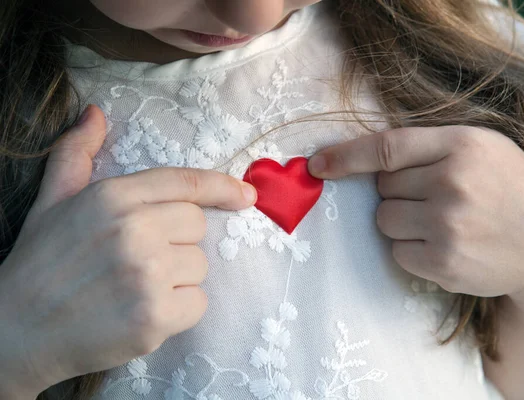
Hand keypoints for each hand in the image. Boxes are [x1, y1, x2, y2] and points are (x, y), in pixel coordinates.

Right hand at [0, 105, 256, 396]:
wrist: (15, 331)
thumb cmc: (39, 264)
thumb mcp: (53, 201)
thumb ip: (76, 154)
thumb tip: (95, 113)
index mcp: (112, 197)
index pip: (186, 183)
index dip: (222, 187)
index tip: (247, 195)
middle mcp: (133, 230)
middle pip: (197, 226)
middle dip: (176, 241)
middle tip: (136, 260)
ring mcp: (146, 275)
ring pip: (200, 267)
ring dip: (177, 279)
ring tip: (133, 288)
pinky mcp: (154, 318)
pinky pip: (198, 304)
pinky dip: (178, 311)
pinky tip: (142, 313)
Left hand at [309, 126, 523, 299]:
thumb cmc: (508, 189)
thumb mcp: (482, 148)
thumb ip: (430, 147)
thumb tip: (365, 158)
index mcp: (462, 145)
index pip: (386, 147)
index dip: (345, 156)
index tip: (316, 165)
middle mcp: (453, 182)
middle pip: (382, 187)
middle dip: (397, 192)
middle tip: (433, 197)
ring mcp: (448, 225)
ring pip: (383, 219)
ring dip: (401, 221)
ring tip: (441, 222)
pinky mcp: (443, 261)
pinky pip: (396, 251)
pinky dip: (411, 250)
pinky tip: (444, 245)